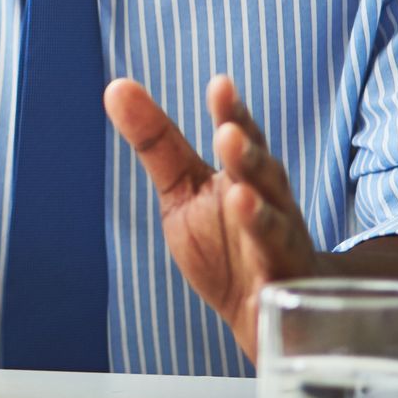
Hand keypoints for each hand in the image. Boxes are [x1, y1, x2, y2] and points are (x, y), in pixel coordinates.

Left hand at [105, 74, 321, 359]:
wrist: (268, 311)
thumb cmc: (226, 240)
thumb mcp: (184, 188)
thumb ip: (157, 142)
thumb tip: (116, 86)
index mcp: (247, 175)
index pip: (243, 138)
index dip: (233, 113)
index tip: (220, 85)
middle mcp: (271, 204)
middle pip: (264, 176)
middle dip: (248, 156)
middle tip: (228, 134)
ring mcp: (280, 248)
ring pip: (276, 228)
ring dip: (259, 213)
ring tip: (239, 195)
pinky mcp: (281, 293)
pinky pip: (279, 284)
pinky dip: (272, 280)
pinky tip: (263, 277)